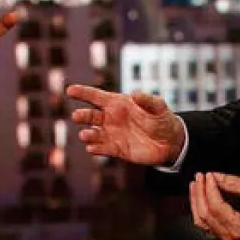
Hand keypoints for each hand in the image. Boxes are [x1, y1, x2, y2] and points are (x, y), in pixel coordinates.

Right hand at [66, 86, 185, 165]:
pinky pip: (103, 149)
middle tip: (76, 116)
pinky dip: (96, 149)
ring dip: (88, 134)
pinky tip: (91, 148)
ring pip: (94, 133)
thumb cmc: (162, 119)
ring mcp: (112, 134)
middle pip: (91, 115)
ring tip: (85, 135)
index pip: (96, 96)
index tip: (69, 90)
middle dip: (82, 115)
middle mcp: (110, 118)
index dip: (83, 92)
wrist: (170, 142)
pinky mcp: (116, 149)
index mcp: (117, 104)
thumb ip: (148, 100)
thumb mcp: (159, 107)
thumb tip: (135, 93)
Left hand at [190, 173, 239, 239]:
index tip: (209, 175)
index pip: (215, 206)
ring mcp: (225, 237)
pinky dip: (200, 209)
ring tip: (195, 185)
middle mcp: (229, 235)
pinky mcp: (224, 235)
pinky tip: (199, 197)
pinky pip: (206, 223)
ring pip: (201, 220)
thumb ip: (233, 183)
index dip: (209, 189)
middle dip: (199, 193)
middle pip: (204, 214)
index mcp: (238, 226)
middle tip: (199, 177)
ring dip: (196, 201)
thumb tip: (215, 177)